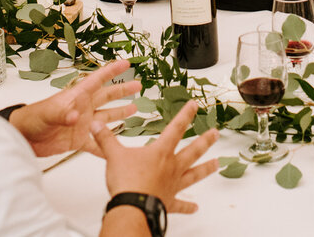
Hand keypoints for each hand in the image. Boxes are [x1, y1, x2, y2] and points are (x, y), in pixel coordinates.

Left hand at [9, 58, 140, 156]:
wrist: (22, 138)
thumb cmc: (31, 119)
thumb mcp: (47, 113)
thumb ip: (62, 114)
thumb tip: (76, 117)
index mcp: (76, 96)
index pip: (97, 80)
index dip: (111, 71)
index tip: (126, 64)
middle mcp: (82, 108)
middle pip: (106, 97)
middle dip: (122, 90)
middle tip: (138, 85)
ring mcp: (82, 124)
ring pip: (106, 117)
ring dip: (119, 114)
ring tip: (134, 108)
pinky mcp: (78, 140)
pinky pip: (96, 144)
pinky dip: (105, 146)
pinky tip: (115, 149)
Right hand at [93, 100, 219, 213]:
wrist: (132, 208)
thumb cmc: (127, 182)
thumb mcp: (113, 155)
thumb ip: (106, 139)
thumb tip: (96, 125)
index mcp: (160, 152)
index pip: (176, 128)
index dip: (186, 115)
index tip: (195, 105)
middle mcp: (171, 167)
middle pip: (192, 150)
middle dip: (205, 140)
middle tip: (215, 134)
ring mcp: (172, 185)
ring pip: (194, 174)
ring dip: (206, 169)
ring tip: (217, 164)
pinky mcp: (169, 202)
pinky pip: (181, 204)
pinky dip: (188, 206)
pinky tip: (195, 207)